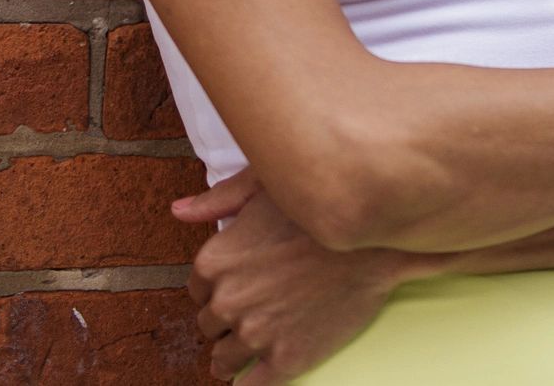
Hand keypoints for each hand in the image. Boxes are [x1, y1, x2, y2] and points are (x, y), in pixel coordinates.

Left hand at [172, 167, 410, 382]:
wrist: (375, 243)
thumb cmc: (320, 210)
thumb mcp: (263, 187)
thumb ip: (217, 201)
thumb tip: (179, 211)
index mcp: (215, 261)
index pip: (198, 290)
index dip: (217, 289)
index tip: (236, 287)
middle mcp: (228, 301)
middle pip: (210, 324)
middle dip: (227, 319)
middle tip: (254, 309)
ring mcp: (256, 333)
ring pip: (223, 360)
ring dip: (233, 353)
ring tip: (253, 344)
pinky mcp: (286, 359)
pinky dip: (249, 383)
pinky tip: (259, 372)